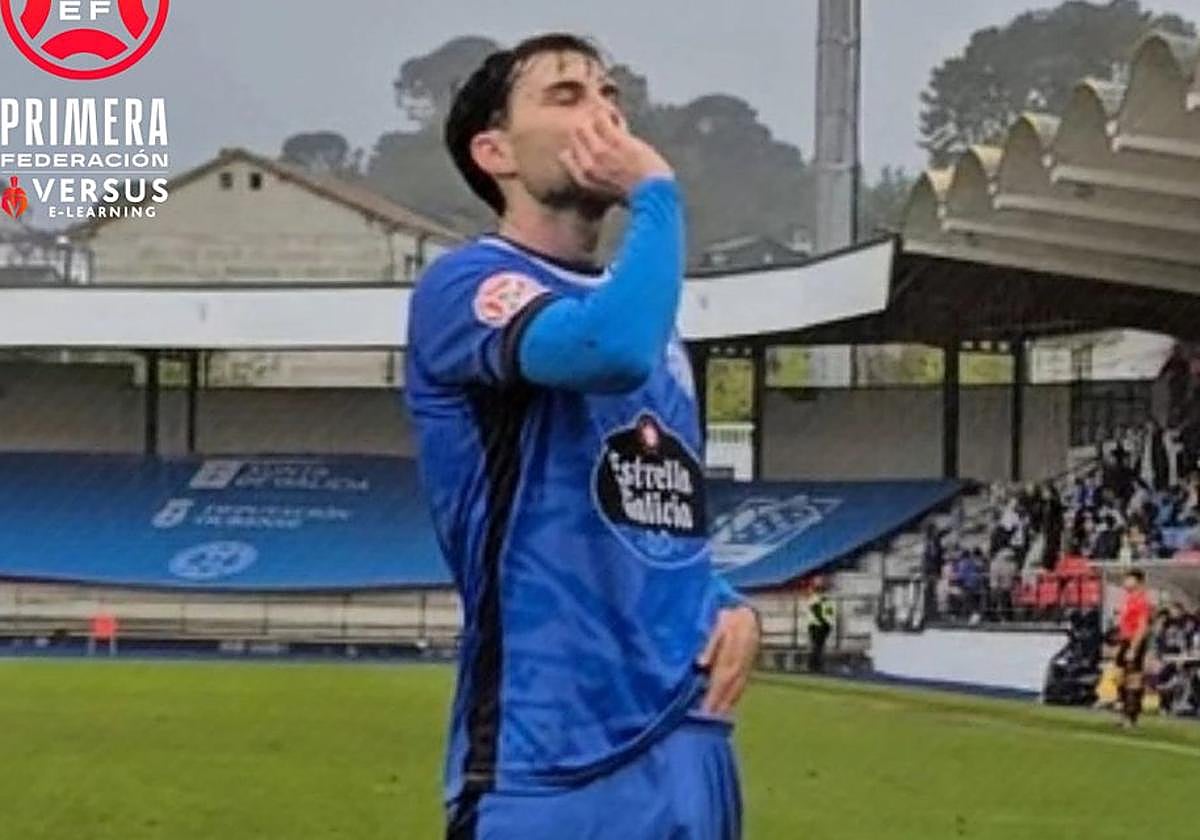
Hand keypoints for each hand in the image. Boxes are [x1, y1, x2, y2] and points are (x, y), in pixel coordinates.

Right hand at [558, 110, 673, 200]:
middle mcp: (588, 165)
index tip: (589, 144)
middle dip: (586, 131)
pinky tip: (616, 119)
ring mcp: (600, 152)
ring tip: (608, 123)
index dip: (578, 147)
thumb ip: (595, 175)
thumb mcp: (606, 192)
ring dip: (596, 121)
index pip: (566, 155)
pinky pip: (602, 119)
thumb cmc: (634, 195)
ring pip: (586, 125)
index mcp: (584, 179)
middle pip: (575, 136)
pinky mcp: (616, 141)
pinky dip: (607, 116)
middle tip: (600, 129)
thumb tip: (591, 157)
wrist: (653, 194)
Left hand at [696, 605, 760, 714]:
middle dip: (719, 702)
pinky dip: (737, 693)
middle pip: (729, 684)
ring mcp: (747, 662)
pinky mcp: (750, 662)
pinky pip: (744, 681)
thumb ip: (711, 643)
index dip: (713, 693)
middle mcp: (741, 658)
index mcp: (731, 650)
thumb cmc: (728, 616)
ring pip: (738, 684)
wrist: (748, 611)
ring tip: (721, 717)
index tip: (705, 708)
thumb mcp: (718, 623)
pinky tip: (732, 703)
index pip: (720, 676)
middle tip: (710, 718)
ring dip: (729, 701)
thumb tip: (700, 664)